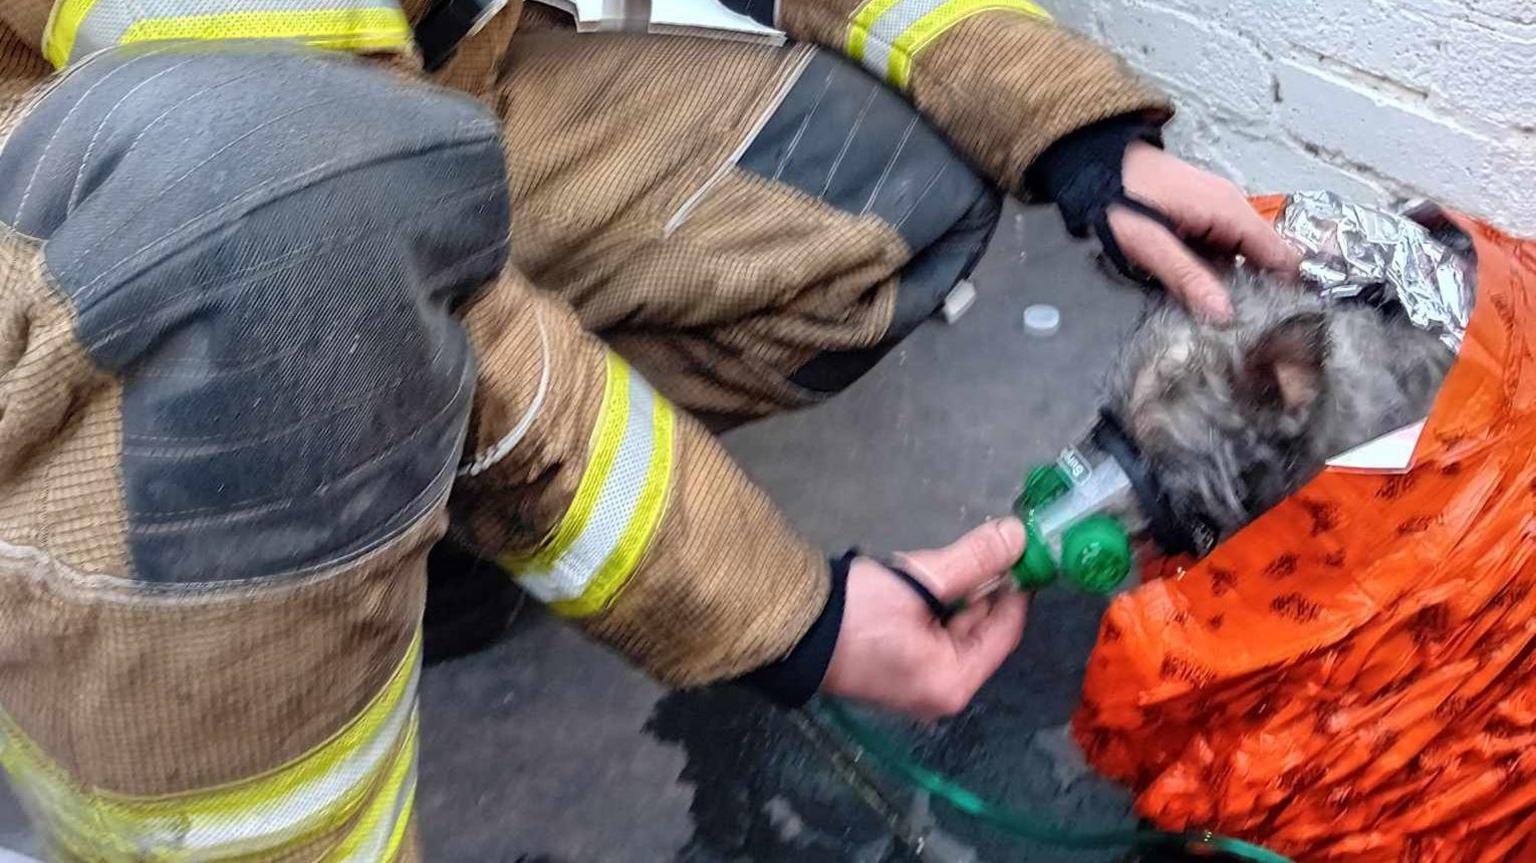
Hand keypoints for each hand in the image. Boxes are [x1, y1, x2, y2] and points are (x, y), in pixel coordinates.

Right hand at [822, 518, 1028, 719]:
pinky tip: (920, 581)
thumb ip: (974, 559)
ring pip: (954, 630)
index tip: (1020, 551)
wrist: (787, 630)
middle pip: (980, 632)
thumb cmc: (856, 613)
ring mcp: (915, 684)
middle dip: (981, 589)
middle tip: (980, 547)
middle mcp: (940, 692)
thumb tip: (1019, 534)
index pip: (1006, 631)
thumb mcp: (920, 581)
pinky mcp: (895, 670)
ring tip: (942, 562)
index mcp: (953, 681)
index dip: (1016, 588)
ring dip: (955, 594)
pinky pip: (930, 635)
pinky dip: (932, 608)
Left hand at [1112, 142, 1300, 321]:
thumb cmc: (1119, 199)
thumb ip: (1187, 278)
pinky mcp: (1200, 212)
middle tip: (1252, 329)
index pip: (1280, 253)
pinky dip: (1217, 267)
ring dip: (1235, 281)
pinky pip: (1221, 245)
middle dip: (1259, 289)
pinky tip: (1204, 290)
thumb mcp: (1148, 245)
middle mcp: (1232, 206)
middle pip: (1263, 255)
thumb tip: (1225, 315)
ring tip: (1229, 317)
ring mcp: (1217, 206)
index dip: (1286, 288)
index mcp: (1228, 210)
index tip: (1283, 323)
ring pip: (1241, 253)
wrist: (1095, 161)